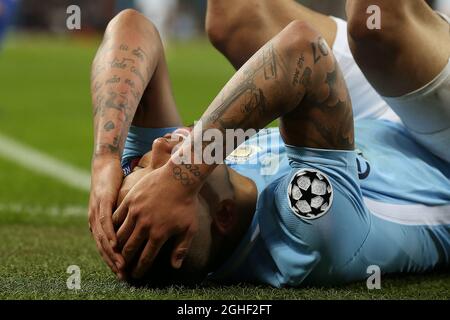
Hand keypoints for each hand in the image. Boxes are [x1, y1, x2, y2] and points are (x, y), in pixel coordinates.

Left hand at [88, 157, 125, 277]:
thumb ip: (127, 221)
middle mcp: (95, 222)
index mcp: (100, 225)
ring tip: (121, 264)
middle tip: (123, 275)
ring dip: (110, 254)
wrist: (106, 166)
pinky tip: (115, 244)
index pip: (106, 249)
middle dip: (113, 263)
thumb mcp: (123, 207)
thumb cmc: (116, 187)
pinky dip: (108, 235)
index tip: (124, 273)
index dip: (114, 262)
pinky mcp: (100, 202)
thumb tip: (139, 233)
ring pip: (102, 238)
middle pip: (103, 248)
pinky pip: (104, 222)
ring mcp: (96, 212)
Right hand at [112, 162, 199, 278]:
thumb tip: (175, 267)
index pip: (145, 258)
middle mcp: (145, 225)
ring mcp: (136, 212)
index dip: (139, 269)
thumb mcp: (189, 228)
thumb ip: (181, 248)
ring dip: (117, 246)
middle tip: (123, 267)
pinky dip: (113, 227)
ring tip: (116, 252)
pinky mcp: (130, 200)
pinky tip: (113, 233)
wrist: (180, 178)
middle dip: (125, 261)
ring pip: (120, 235)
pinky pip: (117, 217)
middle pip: (129, 249)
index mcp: (159, 234)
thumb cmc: (187, 204)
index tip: (135, 275)